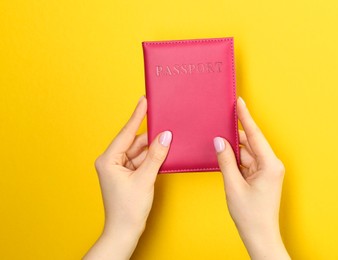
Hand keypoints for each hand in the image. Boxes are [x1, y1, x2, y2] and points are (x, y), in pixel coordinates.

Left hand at [84, 96, 171, 259]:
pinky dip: (151, 158)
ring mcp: (119, 168)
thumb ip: (156, 155)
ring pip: (139, 152)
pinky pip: (141, 160)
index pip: (126, 133)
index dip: (137, 116)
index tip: (143, 101)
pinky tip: (163, 152)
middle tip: (165, 123)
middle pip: (134, 142)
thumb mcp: (145, 179)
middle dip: (150, 136)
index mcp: (108, 159)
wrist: (125, 231)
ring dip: (153, 148)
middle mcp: (112, 161)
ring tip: (168, 139)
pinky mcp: (127, 175)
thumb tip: (165, 137)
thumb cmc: (128, 209)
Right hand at [214, 97, 289, 259]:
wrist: (260, 236)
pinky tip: (225, 155)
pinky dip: (236, 159)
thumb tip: (220, 142)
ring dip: (234, 149)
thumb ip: (226, 161)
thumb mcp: (234, 185)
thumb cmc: (251, 215)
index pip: (255, 135)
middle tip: (222, 120)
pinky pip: (247, 162)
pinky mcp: (261, 177)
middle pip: (251, 142)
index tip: (240, 102)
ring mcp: (266, 171)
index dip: (246, 117)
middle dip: (235, 134)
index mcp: (270, 164)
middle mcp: (271, 165)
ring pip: (247, 153)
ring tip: (219, 140)